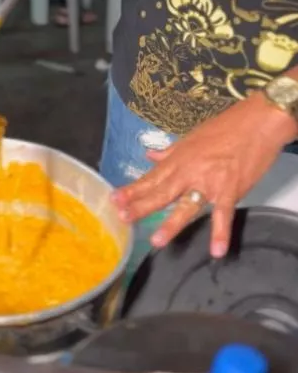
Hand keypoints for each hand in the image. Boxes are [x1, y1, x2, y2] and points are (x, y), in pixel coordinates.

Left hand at [112, 94, 297, 257]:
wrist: (259, 122)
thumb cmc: (226, 127)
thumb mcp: (191, 137)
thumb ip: (169, 151)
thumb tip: (149, 155)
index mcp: (178, 160)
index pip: (150, 178)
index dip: (132, 190)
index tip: (114, 200)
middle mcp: (189, 172)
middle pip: (160, 193)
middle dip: (140, 206)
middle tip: (123, 219)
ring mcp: (210, 183)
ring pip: (186, 205)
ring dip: (171, 223)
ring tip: (156, 241)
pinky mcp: (232, 190)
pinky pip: (224, 214)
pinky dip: (221, 232)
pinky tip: (217, 250)